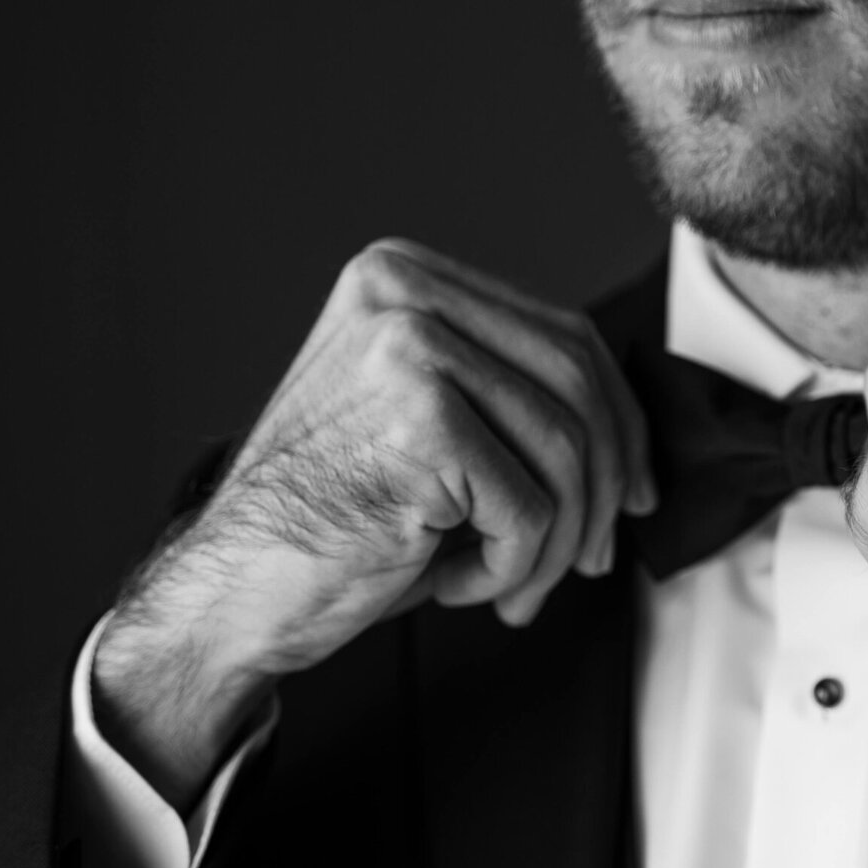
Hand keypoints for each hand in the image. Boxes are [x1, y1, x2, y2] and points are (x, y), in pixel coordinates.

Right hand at [94, 239, 656, 806]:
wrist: (233, 592)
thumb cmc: (334, 521)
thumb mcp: (424, 424)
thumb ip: (505, 392)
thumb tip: (632, 431)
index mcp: (403, 275)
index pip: (566, 336)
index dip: (621, 422)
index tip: (635, 493)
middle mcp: (403, 292)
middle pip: (578, 385)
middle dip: (605, 486)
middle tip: (593, 559)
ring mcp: (409, 349)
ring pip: (565, 453)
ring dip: (554, 544)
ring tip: (510, 587)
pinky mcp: (420, 421)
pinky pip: (530, 511)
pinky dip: (510, 569)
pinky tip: (452, 586)